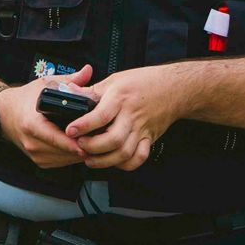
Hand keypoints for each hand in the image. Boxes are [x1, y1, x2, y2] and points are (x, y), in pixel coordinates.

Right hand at [0, 68, 92, 170]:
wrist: (3, 113)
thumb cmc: (24, 99)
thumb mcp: (44, 84)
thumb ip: (68, 80)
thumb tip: (87, 70)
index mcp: (32, 124)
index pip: (57, 138)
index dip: (75, 142)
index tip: (92, 140)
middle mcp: (32, 142)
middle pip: (63, 151)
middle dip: (83, 146)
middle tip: (102, 138)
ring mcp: (34, 154)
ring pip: (64, 160)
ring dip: (79, 153)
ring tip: (96, 142)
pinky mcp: (38, 161)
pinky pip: (60, 163)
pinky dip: (71, 156)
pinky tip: (82, 147)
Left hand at [69, 65, 193, 171]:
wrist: (174, 87)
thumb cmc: (144, 82)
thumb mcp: (115, 79)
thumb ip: (92, 90)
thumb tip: (70, 93)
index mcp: (120, 98)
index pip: (100, 115)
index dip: (83, 125)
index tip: (70, 130)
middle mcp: (131, 115)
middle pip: (112, 139)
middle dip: (92, 147)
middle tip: (80, 145)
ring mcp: (141, 129)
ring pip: (124, 152)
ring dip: (105, 160)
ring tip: (90, 158)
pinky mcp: (148, 138)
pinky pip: (139, 157)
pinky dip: (126, 164)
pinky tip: (113, 162)